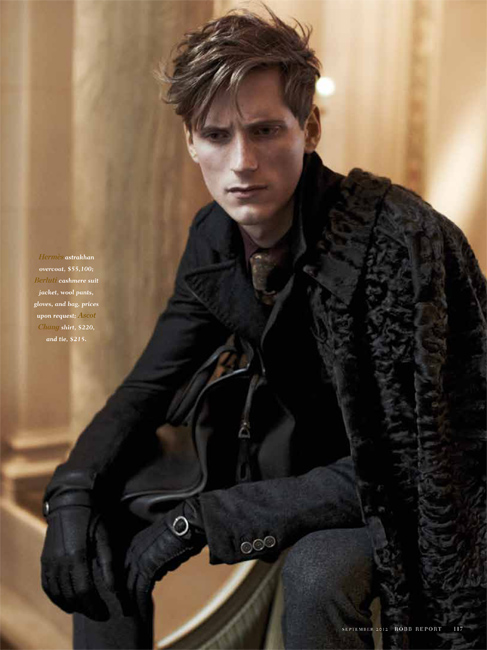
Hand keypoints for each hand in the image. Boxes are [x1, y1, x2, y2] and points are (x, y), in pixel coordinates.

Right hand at [41, 502, 115, 620]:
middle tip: (98, 613)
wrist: (71, 502)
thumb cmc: (93, 518)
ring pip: (57, 594)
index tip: (105, 614)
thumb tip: (114, 589)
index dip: (94, 606)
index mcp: (76, 556)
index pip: (84, 592)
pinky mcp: (44, 560)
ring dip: (71, 605)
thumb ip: (108, 564)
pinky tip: (67, 601)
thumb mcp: (105, 538)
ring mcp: (49, 562)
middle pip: (70, 596)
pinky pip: (47, 586)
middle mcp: (59, 562)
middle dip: (85, 608)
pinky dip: (56, 598)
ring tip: (85, 608)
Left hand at [124, 498, 205, 618]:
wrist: (190, 522)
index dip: (125, 582)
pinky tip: (142, 614)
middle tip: (126, 609)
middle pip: (123, 578)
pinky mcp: (147, 567)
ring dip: (131, 603)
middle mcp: (132, 550)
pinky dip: (141, 604)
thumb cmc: (183, 532)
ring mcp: (138, 558)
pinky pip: (141, 590)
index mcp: (135, 543)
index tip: (126, 595)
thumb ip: (158, 559)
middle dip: (124, 595)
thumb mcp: (165, 546)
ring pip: (129, 587)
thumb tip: (158, 574)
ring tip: (132, 615)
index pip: (124, 568)